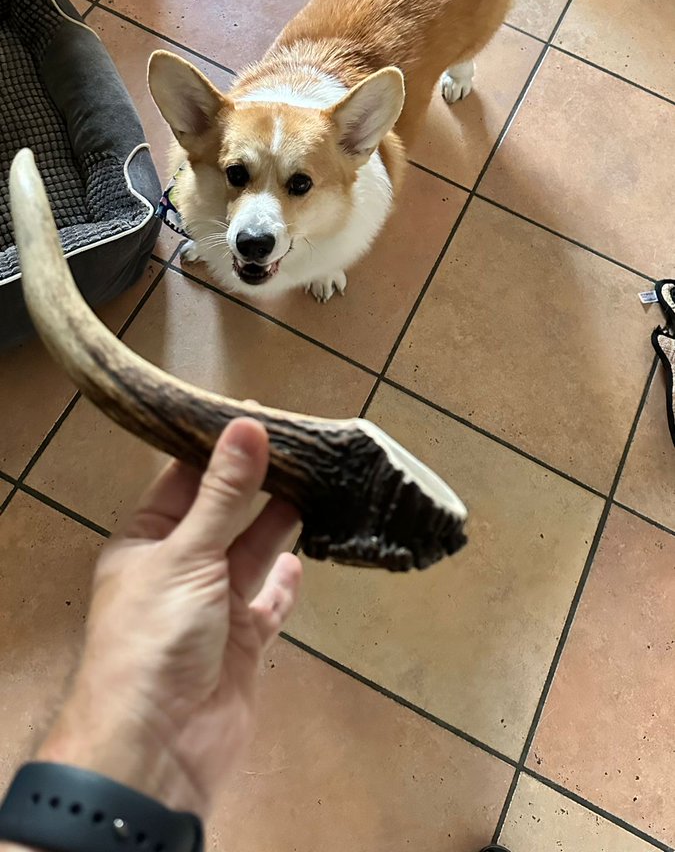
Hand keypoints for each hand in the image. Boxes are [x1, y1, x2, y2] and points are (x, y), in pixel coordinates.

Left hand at [38, 419, 301, 818]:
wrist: (160, 745)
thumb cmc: (156, 638)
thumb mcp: (186, 553)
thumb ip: (223, 492)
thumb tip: (248, 425)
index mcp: (145, 541)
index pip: (182, 479)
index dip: (217, 449)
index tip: (260, 415)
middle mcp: (177, 567)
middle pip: (222, 513)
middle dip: (257, 482)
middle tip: (304, 444)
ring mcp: (212, 606)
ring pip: (250, 552)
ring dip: (279, 522)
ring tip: (318, 482)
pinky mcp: (242, 641)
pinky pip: (269, 602)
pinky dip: (287, 582)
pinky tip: (306, 556)